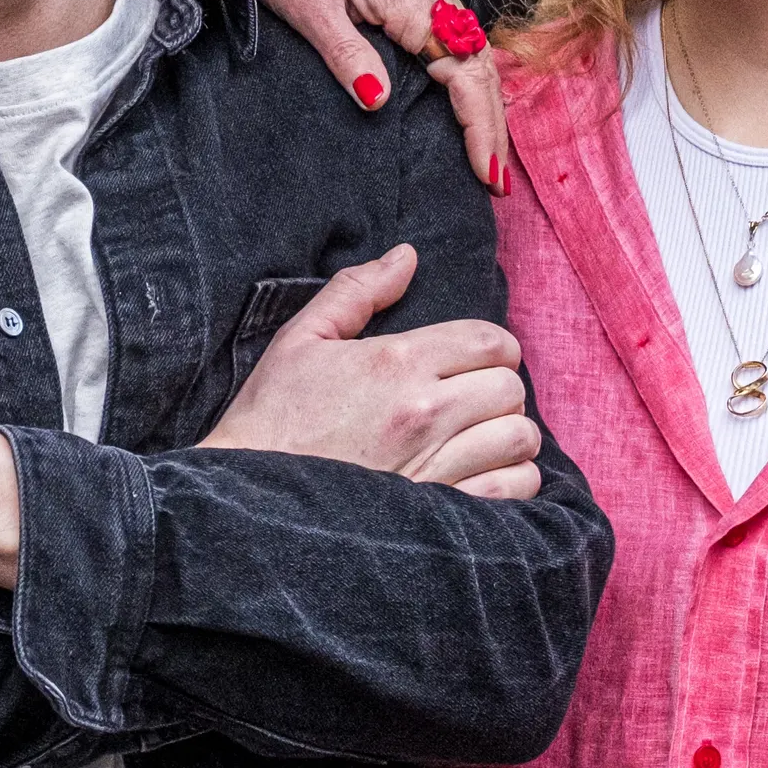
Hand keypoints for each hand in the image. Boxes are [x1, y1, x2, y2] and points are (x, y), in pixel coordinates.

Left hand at [125, 0, 510, 192]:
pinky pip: (453, 27)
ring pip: (470, 45)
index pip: (466, 73)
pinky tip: (458, 95)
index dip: (480, 126)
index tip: (487, 175)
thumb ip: (347, 54)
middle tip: (495, 182)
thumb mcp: (306, 6)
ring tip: (485, 151)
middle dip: (492, 123)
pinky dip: (464, 68)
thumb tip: (379, 101)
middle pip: (479, 63)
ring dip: (482, 97)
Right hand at [198, 246, 540, 499]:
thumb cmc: (271, 418)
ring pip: (520, 438)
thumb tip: (406, 256)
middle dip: (497, 388)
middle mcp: (425, 413)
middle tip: (469, 399)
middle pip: (511, 387)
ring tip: (477, 437)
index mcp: (397, 363)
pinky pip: (514, 489)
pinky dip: (511, 479)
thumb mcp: (301, 340)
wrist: (247, 497)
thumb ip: (357, 290)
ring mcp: (437, 466)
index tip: (470, 362)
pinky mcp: (442, 511)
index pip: (491, 341)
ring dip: (506, 434)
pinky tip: (481, 474)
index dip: (490, 347)